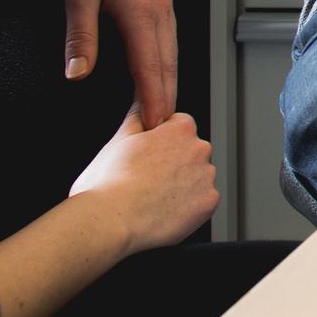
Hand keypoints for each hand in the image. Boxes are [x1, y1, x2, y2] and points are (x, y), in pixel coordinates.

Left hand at [59, 0, 179, 126]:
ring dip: (169, 80)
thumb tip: (77, 74)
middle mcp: (160, 8)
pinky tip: (160, 69)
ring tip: (164, 107)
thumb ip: (81, 35)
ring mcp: (165, 1)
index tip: (153, 125)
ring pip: (171, 51)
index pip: (150, 66)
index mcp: (140, 11)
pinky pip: (169, 36)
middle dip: (166, 97)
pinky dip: (167, 60)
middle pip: (167, 63)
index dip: (152, 99)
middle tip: (163, 129)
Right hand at [70, 106, 219, 257]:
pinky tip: (164, 211)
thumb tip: (144, 95)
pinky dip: (187, 207)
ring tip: (152, 198)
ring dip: (181, 185)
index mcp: (181, 128)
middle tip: (145, 179)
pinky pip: (200, 202)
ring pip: (196, 178)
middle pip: (189, 153)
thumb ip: (139, 113)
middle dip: (173, 163)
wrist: (110, 221)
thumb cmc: (107, 182)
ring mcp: (207, 177)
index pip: (179, 127)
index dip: (159, 142)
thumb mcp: (120, 138)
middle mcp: (200, 149)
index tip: (145, 157)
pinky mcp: (209, 203)